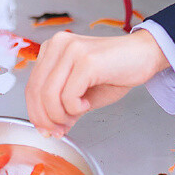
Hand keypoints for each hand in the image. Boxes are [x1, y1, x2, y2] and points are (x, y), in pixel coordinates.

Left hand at [26, 25, 168, 133]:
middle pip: (36, 92)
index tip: (48, 130)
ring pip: (49, 96)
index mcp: (53, 48)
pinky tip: (87, 103)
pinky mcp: (86, 60)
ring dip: (61, 116)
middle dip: (46, 120)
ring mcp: (71, 50)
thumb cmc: (115, 72)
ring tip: (78, 114)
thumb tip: (50, 128)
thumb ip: (63, 106)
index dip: (36, 114)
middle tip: (61, 131)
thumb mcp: (82, 92)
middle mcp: (58, 44)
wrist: (143, 56)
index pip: (31, 86)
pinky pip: (68, 96)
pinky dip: (76, 108)